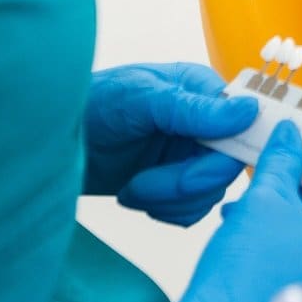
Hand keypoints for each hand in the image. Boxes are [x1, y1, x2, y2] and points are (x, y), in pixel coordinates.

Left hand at [84, 63, 257, 225]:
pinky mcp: (176, 183)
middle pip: (226, 167)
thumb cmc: (90, 105)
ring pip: (210, 193)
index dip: (223, 155)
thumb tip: (247, 110)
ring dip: (169, 199)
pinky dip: (165, 211)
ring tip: (134, 187)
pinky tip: (136, 196)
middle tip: (144, 184)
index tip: (193, 172)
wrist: (54, 141)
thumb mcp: (140, 99)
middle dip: (184, 183)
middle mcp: (203, 122)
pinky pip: (193, 210)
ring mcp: (190, 154)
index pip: (241, 126)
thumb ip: (192, 107)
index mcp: (202, 89)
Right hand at [101, 123, 301, 301]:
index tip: (281, 169)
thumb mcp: (263, 203)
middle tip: (259, 205)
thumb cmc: (244, 284)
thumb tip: (289, 138)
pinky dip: (290, 281)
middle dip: (291, 213)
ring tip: (250, 239)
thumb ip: (282, 163)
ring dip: (288, 246)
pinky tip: (259, 274)